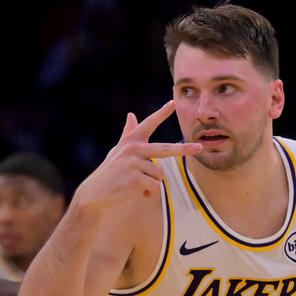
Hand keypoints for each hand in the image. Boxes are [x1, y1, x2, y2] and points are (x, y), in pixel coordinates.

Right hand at [73, 100, 201, 211]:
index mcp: (131, 141)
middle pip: (166, 148)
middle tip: (199, 148)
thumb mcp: (118, 150)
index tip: (173, 102)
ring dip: (153, 184)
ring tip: (139, 185)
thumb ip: (127, 133)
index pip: (148, 124)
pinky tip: (139, 193)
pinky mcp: (135, 178)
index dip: (161, 113)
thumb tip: (131, 115)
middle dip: (184, 149)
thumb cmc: (110, 171)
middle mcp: (133, 148)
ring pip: (160, 174)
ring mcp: (134, 162)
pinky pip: (155, 186)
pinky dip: (150, 193)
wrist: (95, 192)